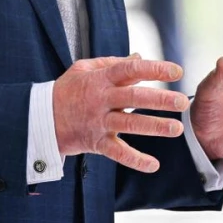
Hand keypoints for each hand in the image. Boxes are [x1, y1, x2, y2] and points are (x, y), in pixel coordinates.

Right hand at [53, 55, 188, 172]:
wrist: (39, 118)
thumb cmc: (67, 90)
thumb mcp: (85, 69)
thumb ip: (113, 63)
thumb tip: (139, 57)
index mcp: (101, 79)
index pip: (131, 70)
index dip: (154, 69)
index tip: (177, 70)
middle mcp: (101, 100)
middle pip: (133, 98)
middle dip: (160, 100)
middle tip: (183, 101)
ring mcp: (99, 122)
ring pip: (129, 125)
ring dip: (154, 127)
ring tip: (177, 129)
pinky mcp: (96, 143)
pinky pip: (117, 153)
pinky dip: (135, 160)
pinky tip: (153, 165)